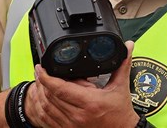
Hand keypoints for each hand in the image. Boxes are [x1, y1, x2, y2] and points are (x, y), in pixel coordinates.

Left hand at [25, 41, 139, 127]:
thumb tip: (127, 46)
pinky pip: (47, 121)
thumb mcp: (121, 86)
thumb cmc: (121, 113)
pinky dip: (42, 110)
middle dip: (41, 83)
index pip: (60, 88)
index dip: (46, 77)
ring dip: (39, 96)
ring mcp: (71, 125)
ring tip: (39, 84)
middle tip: (40, 72)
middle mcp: (78, 115)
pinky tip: (43, 101)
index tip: (41, 68)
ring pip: (46, 109)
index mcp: (90, 102)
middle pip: (50, 97)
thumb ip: (122, 64)